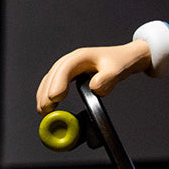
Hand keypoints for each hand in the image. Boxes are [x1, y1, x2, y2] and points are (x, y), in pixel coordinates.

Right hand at [36, 41, 150, 113]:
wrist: (125, 58)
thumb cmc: (120, 62)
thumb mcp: (117, 70)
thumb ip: (107, 79)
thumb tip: (94, 88)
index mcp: (82, 56)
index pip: (66, 68)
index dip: (59, 82)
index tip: (56, 97)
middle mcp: (73, 60)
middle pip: (54, 75)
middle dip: (47, 92)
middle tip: (46, 110)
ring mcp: (69, 67)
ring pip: (50, 79)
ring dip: (44, 95)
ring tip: (43, 111)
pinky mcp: (70, 75)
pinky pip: (54, 83)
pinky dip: (48, 94)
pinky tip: (48, 106)